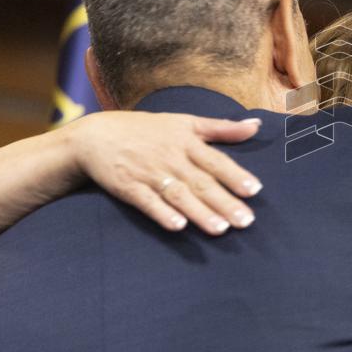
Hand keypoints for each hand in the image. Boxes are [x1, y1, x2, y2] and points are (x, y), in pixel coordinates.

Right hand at [67, 112, 263, 234]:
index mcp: (187, 141)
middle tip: (246, 222)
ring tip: (221, 229)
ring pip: (179, 195)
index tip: (255, 190)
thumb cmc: (147, 129)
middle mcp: (170, 157)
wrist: (95, 134)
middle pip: (201, 182)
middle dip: (224, 202)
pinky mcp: (128, 187)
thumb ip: (222, 128)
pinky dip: (162, 214)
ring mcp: (149, 173)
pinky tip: (178, 227)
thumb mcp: (185, 122)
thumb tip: (257, 126)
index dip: (235, 175)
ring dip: (199, 212)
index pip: (216, 161)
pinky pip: (147, 202)